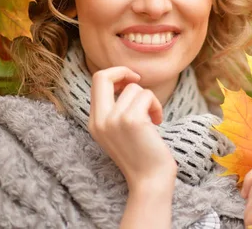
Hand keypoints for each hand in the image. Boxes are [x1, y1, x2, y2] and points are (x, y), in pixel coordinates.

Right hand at [88, 66, 176, 191]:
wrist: (150, 180)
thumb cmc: (141, 155)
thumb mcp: (119, 131)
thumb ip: (116, 110)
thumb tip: (128, 82)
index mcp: (94, 122)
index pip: (96, 82)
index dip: (115, 74)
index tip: (131, 82)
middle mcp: (99, 120)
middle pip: (102, 76)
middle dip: (123, 71)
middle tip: (139, 81)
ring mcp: (114, 120)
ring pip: (134, 88)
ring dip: (150, 100)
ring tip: (153, 118)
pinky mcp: (132, 120)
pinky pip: (147, 96)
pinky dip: (156, 106)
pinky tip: (157, 121)